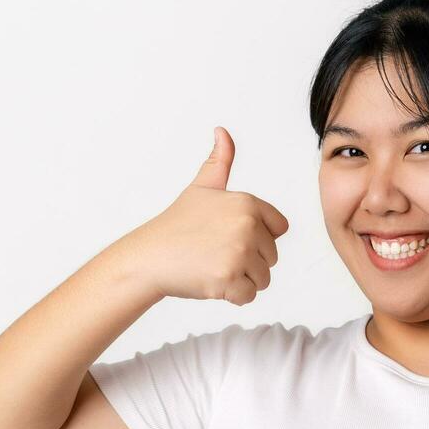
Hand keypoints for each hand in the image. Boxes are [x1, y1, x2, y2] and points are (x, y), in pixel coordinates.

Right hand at [114, 126, 288, 305]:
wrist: (149, 257)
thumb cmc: (176, 224)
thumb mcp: (202, 188)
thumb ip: (220, 161)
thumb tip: (222, 131)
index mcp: (248, 203)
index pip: (279, 229)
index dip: (257, 236)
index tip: (228, 234)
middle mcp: (247, 226)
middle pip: (272, 256)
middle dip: (249, 261)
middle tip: (215, 253)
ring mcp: (239, 254)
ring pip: (263, 278)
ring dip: (241, 279)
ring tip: (213, 266)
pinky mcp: (229, 280)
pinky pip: (249, 296)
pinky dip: (233, 296)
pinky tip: (210, 281)